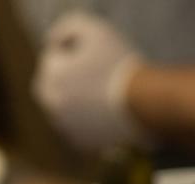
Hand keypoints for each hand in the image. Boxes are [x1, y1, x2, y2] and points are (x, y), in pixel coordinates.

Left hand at [32, 12, 147, 152]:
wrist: (144, 106)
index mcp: (50, 75)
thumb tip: (52, 41)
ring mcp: (64, 126)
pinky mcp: (80, 143)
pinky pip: (80, 126)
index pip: (55, 57)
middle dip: (72, 78)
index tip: (100, 58)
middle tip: (100, 76)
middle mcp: (51, 104)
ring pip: (68, 106)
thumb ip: (67, 28)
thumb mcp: (94, 30)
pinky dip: (90, 120)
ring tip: (107, 94)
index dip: (78, 54)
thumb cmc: (120, 65)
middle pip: (57, 84)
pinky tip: (109, 112)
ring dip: (80, 99)